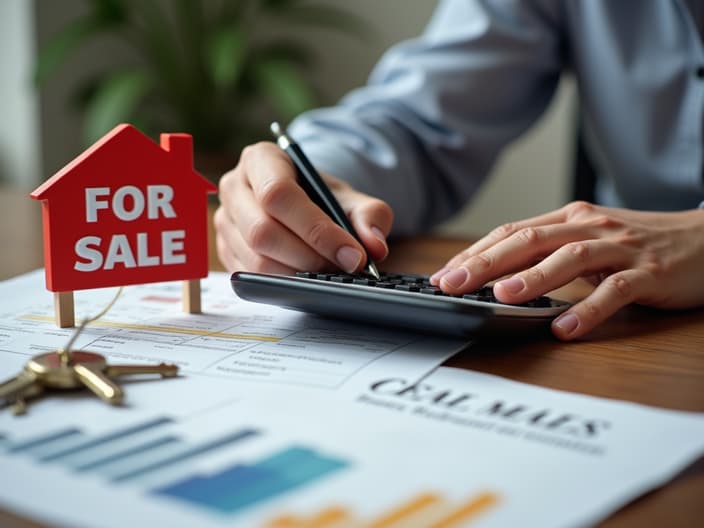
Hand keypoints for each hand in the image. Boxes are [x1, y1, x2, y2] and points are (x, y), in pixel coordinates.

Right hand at [214, 141, 392, 274]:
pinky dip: (283, 283)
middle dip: (309, 257)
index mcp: (260, 159)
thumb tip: (374, 246)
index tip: (352, 254)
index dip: (317, 230)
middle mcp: (234, 187)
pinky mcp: (224, 250)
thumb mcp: (350, 198)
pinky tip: (308, 278)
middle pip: (262, 231)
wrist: (304, 203)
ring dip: (298, 274)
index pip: (278, 194)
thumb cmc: (321, 197)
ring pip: (255, 260)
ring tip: (329, 272)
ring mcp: (224, 221)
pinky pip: (250, 276)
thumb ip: (370, 215)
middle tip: (343, 268)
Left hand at [430, 201, 703, 339]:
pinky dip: (588, 309)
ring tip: (500, 297)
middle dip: (486, 263)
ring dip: (532, 279)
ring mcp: (619, 249)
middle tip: (452, 284)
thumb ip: (548, 253)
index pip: (512, 233)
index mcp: (569, 219)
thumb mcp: (587, 242)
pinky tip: (565, 328)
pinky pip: (615, 291)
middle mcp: (589, 227)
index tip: (444, 275)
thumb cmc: (638, 245)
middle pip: (529, 241)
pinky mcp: (648, 273)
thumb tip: (497, 275)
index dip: (475, 253)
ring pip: (569, 259)